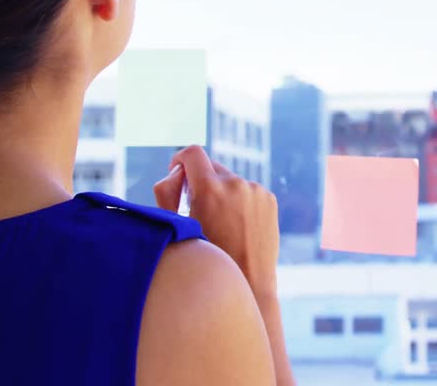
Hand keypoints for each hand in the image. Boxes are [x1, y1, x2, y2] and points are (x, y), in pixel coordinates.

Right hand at [154, 145, 280, 300]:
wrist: (248, 283)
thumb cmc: (206, 259)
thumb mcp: (176, 226)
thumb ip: (167, 192)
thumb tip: (176, 172)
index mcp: (211, 188)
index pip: (192, 153)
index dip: (179, 161)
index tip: (177, 175)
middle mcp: (236, 183)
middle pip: (211, 167)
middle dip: (199, 181)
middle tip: (194, 208)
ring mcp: (256, 190)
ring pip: (229, 180)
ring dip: (220, 192)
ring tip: (218, 224)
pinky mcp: (269, 198)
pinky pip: (247, 190)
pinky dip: (238, 200)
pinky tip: (236, 226)